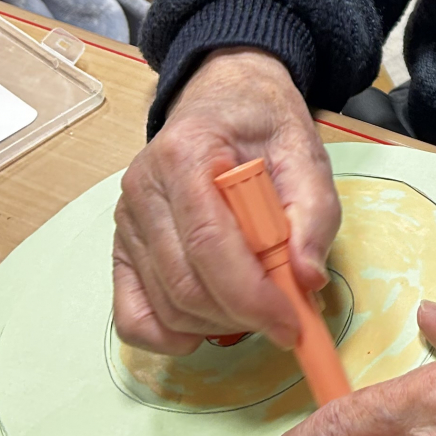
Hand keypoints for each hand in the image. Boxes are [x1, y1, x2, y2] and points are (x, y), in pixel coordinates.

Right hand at [112, 47, 339, 353]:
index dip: (251, 294)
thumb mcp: (305, 153)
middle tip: (285, 319)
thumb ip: (313, 213)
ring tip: (257, 308)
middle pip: (184, 281)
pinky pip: (131, 314)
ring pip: (164, 303)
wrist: (222, 100)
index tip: (290, 322)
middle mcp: (143, 187)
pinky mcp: (122, 247)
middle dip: (240, 315)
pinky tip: (206, 324)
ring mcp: (126, 221)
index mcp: (185, 154)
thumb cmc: (262, 125)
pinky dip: (168, 335)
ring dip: (216, 323)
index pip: (209, 241)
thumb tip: (306, 280)